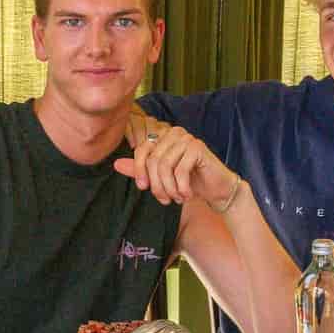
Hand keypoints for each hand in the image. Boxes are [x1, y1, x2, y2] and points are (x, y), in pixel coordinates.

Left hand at [116, 115, 240, 211]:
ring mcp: (187, 138)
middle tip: (164, 199)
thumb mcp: (161, 177)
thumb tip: (116, 164)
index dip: (139, 171)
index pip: (141, 150)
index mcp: (163, 136)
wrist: (217, 189)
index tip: (144, 188)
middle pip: (153, 160)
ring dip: (169, 188)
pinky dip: (181, 187)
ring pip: (164, 166)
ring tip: (176, 198)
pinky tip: (187, 194)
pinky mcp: (198, 148)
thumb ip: (141, 170)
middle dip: (156, 185)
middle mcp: (174, 133)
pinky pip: (180, 170)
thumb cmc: (189, 183)